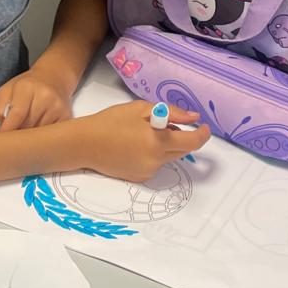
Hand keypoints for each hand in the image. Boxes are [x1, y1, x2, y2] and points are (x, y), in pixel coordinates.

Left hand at [0, 67, 76, 130]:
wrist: (54, 77)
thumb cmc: (27, 85)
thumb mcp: (8, 89)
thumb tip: (3, 126)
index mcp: (27, 87)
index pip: (17, 114)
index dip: (8, 130)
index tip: (2, 139)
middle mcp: (45, 96)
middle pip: (27, 125)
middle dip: (18, 132)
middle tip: (12, 134)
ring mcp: (57, 106)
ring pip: (39, 133)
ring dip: (30, 135)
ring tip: (26, 127)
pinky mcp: (66, 115)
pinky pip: (50, 133)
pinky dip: (42, 135)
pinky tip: (38, 127)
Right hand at [70, 101, 210, 180]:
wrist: (84, 145)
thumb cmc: (110, 122)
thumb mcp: (140, 108)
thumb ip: (172, 113)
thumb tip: (194, 118)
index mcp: (157, 141)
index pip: (193, 141)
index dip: (202, 134)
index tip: (203, 127)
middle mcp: (156, 160)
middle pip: (184, 151)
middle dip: (183, 138)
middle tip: (166, 125)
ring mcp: (148, 171)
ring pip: (169, 158)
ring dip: (166, 146)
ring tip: (143, 134)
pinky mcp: (140, 178)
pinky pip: (156, 165)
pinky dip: (154, 155)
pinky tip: (134, 147)